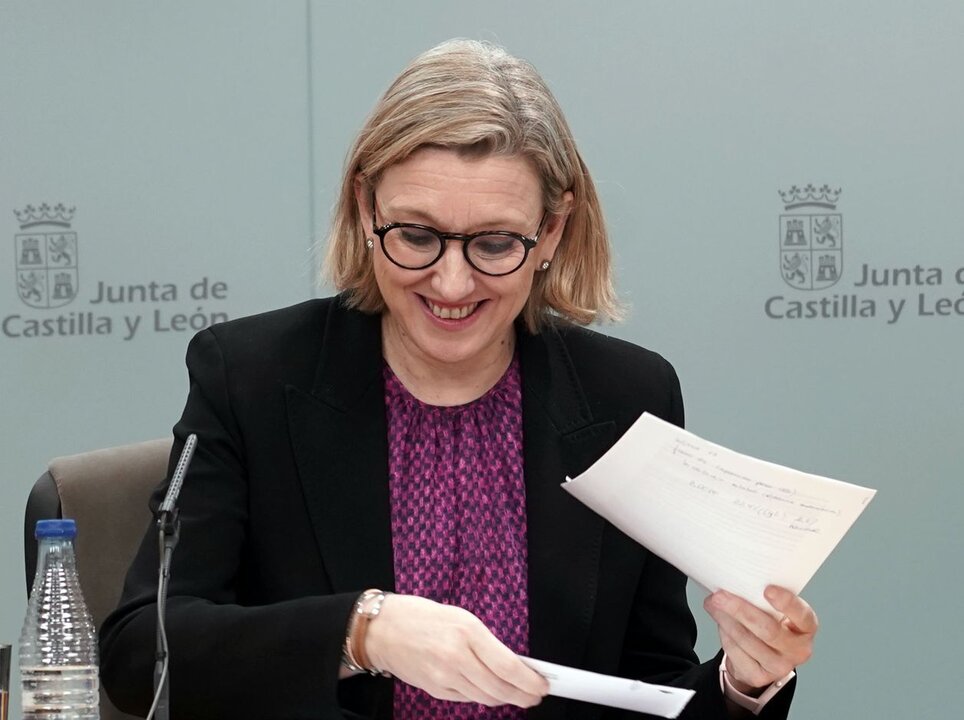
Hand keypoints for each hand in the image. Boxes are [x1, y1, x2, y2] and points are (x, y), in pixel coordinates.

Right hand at [364, 594, 548, 707]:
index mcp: (467, 632)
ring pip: (486, 698)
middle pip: (500, 689)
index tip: (542, 684)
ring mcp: (444, 677)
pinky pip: (468, 698)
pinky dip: (483, 696)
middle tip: (536, 694)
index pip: (508, 666)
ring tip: (517, 693)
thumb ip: (486, 642)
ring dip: (505, 698)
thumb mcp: (461, 618)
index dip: (530, 681)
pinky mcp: (435, 690)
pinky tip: (490, 690)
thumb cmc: (422, 616)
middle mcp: (456, 657)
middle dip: (523, 695)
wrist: (383, 630)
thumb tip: (514, 664)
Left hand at [703, 585, 816, 692]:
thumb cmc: (770, 624)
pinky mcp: (759, 676)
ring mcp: (780, 667)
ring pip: (747, 640)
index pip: (802, 615)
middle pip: (768, 630)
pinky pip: (735, 651)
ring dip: (725, 619)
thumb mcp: (776, 610)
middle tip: (720, 595)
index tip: (767, 589)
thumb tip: (735, 581)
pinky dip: (724, 633)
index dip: (786, 602)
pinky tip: (720, 621)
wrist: (762, 658)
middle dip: (740, 610)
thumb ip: (764, 599)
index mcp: (806, 627)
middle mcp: (798, 650)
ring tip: (713, 603)